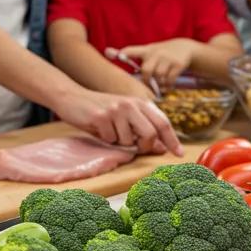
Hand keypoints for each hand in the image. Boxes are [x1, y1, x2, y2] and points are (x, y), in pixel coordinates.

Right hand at [54, 87, 182, 155]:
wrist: (71, 97)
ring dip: (119, 142)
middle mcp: (130, 104)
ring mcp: (116, 110)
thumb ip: (143, 129)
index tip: (179, 153)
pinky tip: (98, 128)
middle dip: (144, 146)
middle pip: (150, 134)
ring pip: (128, 141)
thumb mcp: (124, 116)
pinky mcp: (101, 117)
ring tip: (109, 131)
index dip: (172, 140)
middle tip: (135, 147)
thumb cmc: (100, 109)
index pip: (163, 122)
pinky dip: (105, 139)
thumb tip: (161, 147)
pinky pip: (110, 140)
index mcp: (140, 102)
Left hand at [113, 40, 196, 90]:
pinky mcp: (178, 64)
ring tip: (159, 87)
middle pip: (146, 70)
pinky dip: (167, 85)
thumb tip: (105, 51)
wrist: (185, 47)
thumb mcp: (147, 50)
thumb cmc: (160, 53)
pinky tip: (166, 86)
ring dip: (158, 84)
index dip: (121, 54)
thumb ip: (130, 53)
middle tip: (147, 87)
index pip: (130, 51)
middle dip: (146, 81)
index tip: (109, 55)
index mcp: (146, 50)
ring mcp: (168, 58)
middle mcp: (156, 52)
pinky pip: (170, 79)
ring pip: (158, 76)